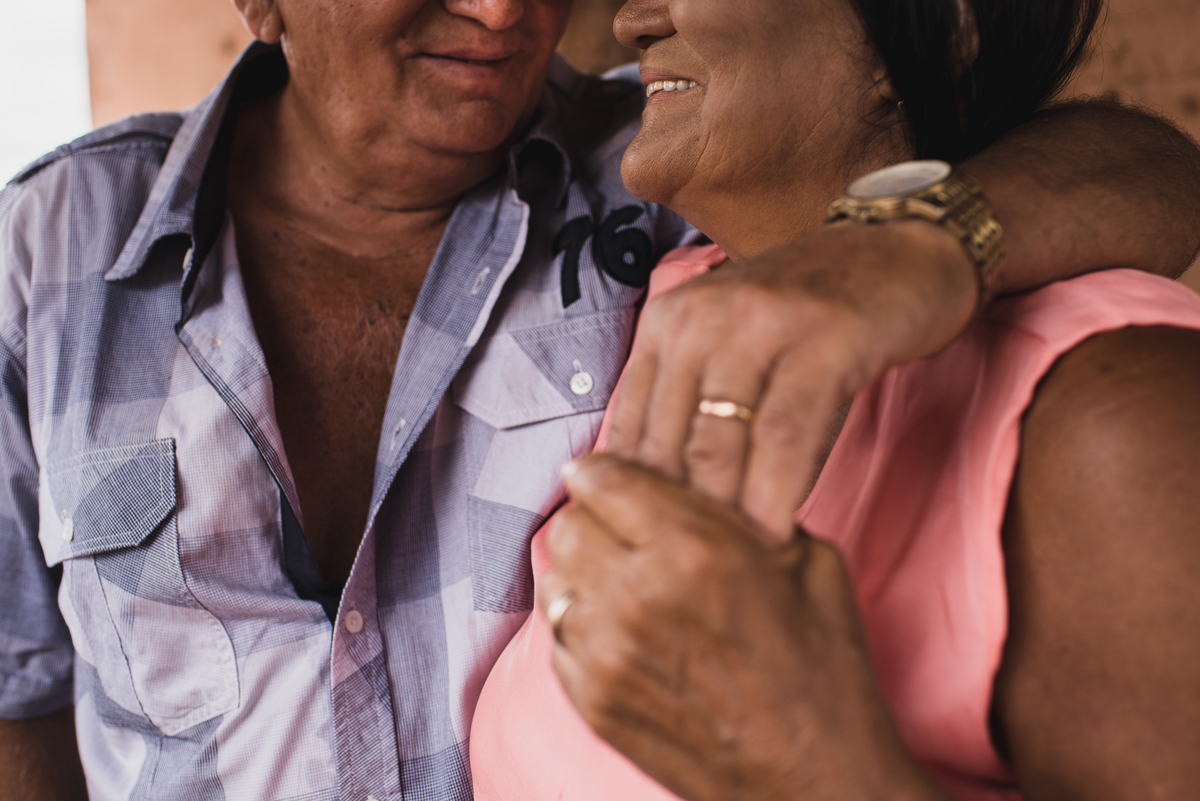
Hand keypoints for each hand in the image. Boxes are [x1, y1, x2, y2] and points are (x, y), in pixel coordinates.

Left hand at [540, 453, 946, 800]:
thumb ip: (739, 508)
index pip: (600, 476)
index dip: (609, 472)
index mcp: (692, 549)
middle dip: (596, 520)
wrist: (819, 780)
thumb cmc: (825, 669)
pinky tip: (626, 631)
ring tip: (628, 584)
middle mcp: (636, 596)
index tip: (618, 479)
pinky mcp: (593, 702)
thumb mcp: (807, 560)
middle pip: (568, 524)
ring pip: (555, 579)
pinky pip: (556, 635)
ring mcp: (606, 655)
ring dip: (586, 572)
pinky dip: (582, 623)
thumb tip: (694, 482)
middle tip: (628, 533)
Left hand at [606, 220, 976, 537]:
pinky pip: (787, 432)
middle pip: (670, 442)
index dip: (632, 504)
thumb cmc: (804, 319)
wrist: (894, 252)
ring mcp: (760, 323)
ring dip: (724, 517)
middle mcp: (700, 317)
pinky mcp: (821, 337)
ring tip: (730, 572)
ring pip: (721, 442)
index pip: (629, 429)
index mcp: (666, 323)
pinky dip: (777, 490)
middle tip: (684, 581)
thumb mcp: (726, 347)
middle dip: (676, 521)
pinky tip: (778, 533)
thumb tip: (641, 498)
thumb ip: (683, 405)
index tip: (642, 560)